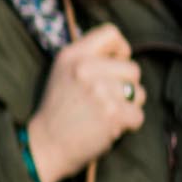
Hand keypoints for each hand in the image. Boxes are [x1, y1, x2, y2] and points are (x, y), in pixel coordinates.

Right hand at [24, 25, 145, 181]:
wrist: (44, 147)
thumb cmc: (57, 113)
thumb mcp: (62, 74)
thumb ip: (88, 59)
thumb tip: (122, 54)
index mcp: (72, 55)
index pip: (111, 33)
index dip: (120, 50)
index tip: (114, 65)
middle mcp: (85, 68)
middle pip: (132, 68)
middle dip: (125, 86)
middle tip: (103, 101)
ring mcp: (100, 90)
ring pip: (138, 93)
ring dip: (127, 107)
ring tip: (103, 116)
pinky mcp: (112, 113)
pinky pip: (138, 115)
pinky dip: (127, 126)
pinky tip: (107, 129)